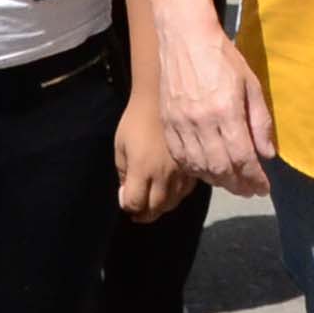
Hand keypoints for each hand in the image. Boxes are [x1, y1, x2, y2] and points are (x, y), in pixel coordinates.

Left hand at [115, 95, 193, 221]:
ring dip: (161, 206)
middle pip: (156, 208)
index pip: (135, 203)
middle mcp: (164, 175)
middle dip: (145, 213)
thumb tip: (127, 195)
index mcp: (142, 169)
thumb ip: (122, 173)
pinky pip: (186, 192)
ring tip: (153, 202)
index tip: (126, 201)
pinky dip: (176, 196)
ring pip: (173, 203)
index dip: (128, 206)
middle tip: (139, 210)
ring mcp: (181, 172)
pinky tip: (169, 189)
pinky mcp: (193, 166)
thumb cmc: (135, 120)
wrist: (162, 98)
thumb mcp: (120, 146)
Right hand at [156, 11, 276, 197]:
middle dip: (238, 184)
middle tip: (249, 189)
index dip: (254, 178)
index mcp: (226, 110)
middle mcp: (202, 121)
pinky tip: (207, 170)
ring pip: (199, 166)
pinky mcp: (167, 123)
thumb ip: (260, 121)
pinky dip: (195, 170)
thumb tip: (268, 154)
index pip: (242, 157)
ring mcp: (181, 123)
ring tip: (231, 181)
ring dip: (217, 180)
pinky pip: (181, 157)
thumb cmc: (222, 57)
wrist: (185, 38)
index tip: (263, 187)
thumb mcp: (251, 84)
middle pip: (220, 167)